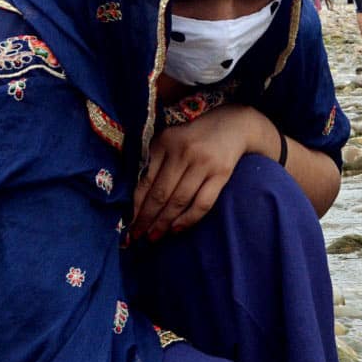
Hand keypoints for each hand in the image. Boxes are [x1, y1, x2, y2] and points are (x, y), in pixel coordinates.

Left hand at [133, 103, 270, 239]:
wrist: (232, 126)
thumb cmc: (193, 138)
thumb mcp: (170, 142)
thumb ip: (155, 163)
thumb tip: (139, 202)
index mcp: (164, 142)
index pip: (146, 181)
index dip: (137, 206)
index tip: (130, 224)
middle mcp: (182, 152)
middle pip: (161, 193)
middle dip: (147, 219)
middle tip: (138, 236)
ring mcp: (203, 163)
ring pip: (179, 200)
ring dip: (165, 222)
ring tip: (155, 236)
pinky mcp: (221, 173)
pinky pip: (202, 202)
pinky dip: (189, 219)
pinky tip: (177, 228)